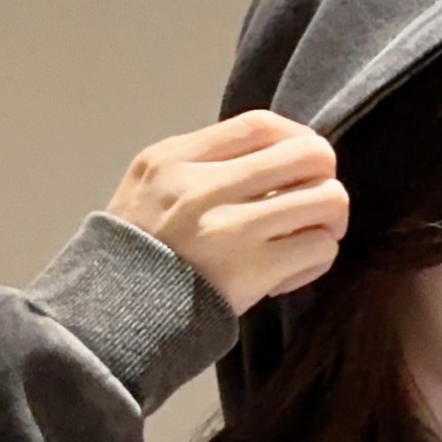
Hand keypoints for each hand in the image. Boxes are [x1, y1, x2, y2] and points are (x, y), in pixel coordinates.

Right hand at [106, 109, 347, 317]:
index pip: (261, 125)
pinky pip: (319, 248)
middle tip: (312, 201)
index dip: (296, 138)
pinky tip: (291, 271)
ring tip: (306, 237)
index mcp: (175, 159)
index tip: (298, 162)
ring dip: (328, 220)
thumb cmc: (136, 251)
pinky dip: (316, 260)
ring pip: (328, 200)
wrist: (112, 316)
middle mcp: (204, 186)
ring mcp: (231, 229)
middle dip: (323, 176)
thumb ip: (201, 163)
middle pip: (309, 154)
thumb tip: (273, 155)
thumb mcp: (148, 185)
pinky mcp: (252, 271)